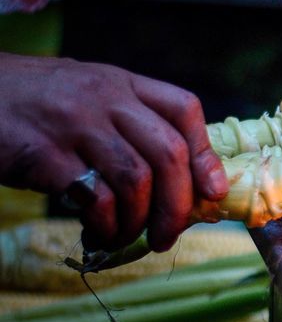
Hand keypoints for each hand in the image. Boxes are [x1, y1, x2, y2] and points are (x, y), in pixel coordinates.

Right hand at [0, 54, 227, 250]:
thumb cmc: (29, 101)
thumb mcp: (85, 92)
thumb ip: (126, 121)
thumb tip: (175, 179)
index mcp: (121, 83)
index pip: (183, 108)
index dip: (205, 153)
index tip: (213, 190)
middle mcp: (104, 98)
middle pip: (168, 152)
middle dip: (178, 203)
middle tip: (169, 233)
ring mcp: (74, 124)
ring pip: (136, 179)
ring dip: (140, 220)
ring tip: (129, 238)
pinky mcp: (43, 154)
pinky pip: (95, 197)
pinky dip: (106, 224)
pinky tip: (99, 234)